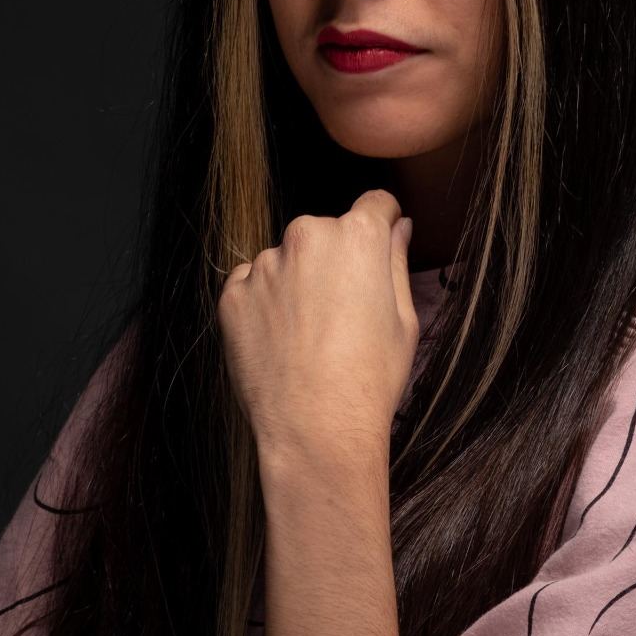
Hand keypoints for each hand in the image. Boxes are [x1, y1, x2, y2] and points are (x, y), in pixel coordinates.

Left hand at [217, 189, 419, 466]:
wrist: (316, 431)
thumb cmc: (369, 379)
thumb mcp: (403, 319)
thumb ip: (397, 261)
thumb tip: (399, 226)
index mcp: (357, 236)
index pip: (375, 204)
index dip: (383, 223)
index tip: (379, 248)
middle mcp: (306, 236)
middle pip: (326, 233)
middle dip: (335, 260)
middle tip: (343, 312)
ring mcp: (264, 265)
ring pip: (286, 260)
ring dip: (296, 282)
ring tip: (309, 337)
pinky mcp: (232, 295)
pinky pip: (252, 285)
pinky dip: (264, 305)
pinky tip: (282, 343)